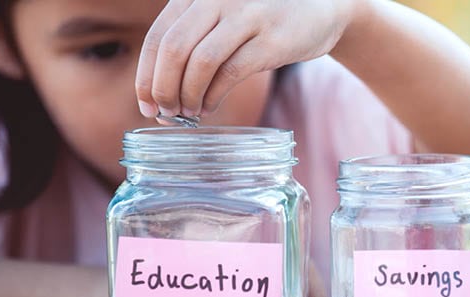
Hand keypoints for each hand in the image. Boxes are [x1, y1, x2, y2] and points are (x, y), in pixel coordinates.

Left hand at [135, 0, 356, 117]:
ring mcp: (247, 16)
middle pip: (174, 49)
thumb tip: (158, 94)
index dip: (146, 75)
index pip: (159, 36)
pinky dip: (213, 96)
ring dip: (188, 95)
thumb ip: (192, 42)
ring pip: (200, 62)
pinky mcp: (272, 40)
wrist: (324, 9)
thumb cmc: (264, 22)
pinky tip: (209, 107)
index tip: (146, 104)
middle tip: (165, 113)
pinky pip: (230, 73)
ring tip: (188, 113)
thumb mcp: (222, 19)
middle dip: (163, 89)